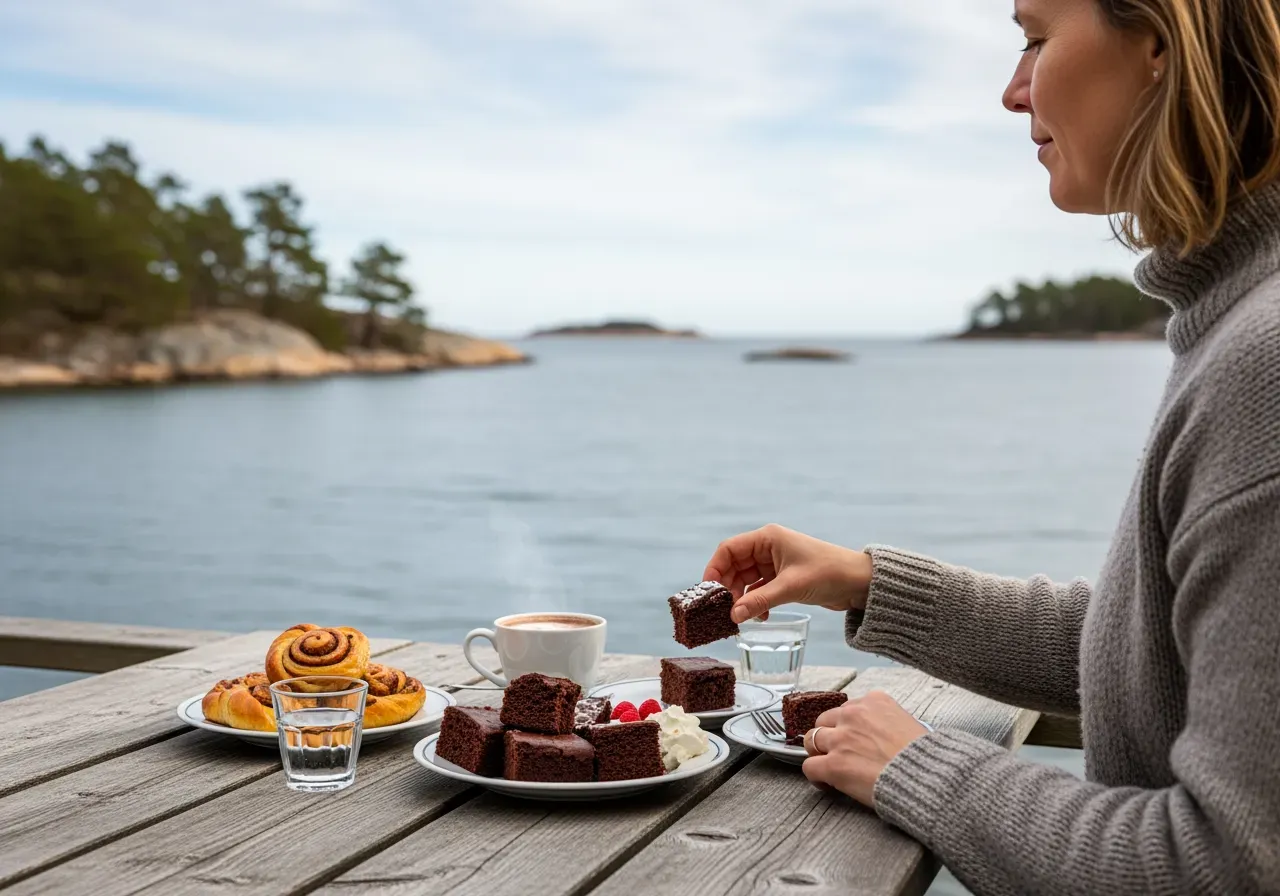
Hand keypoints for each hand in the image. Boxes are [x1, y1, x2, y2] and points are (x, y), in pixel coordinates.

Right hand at [703, 523, 872, 622]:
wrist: (859, 582)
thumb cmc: (829, 573)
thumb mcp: (791, 587)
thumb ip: (760, 601)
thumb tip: (733, 615)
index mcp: (768, 538)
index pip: (729, 549)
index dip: (715, 569)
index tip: (708, 592)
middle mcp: (768, 548)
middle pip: (734, 566)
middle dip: (728, 588)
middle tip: (724, 610)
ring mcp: (775, 564)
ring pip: (746, 580)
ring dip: (742, 598)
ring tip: (740, 617)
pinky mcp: (782, 578)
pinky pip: (759, 590)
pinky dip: (755, 602)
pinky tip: (759, 616)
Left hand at [800, 691, 928, 805]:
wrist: (928, 778)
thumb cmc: (926, 757)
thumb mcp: (911, 724)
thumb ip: (889, 722)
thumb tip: (882, 736)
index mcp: (875, 701)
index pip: (849, 709)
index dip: (848, 726)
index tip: (854, 739)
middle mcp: (854, 715)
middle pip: (825, 720)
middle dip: (830, 736)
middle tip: (839, 753)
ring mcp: (841, 739)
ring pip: (811, 739)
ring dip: (818, 753)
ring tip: (828, 767)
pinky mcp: (834, 764)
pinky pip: (810, 766)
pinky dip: (815, 776)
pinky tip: (826, 783)